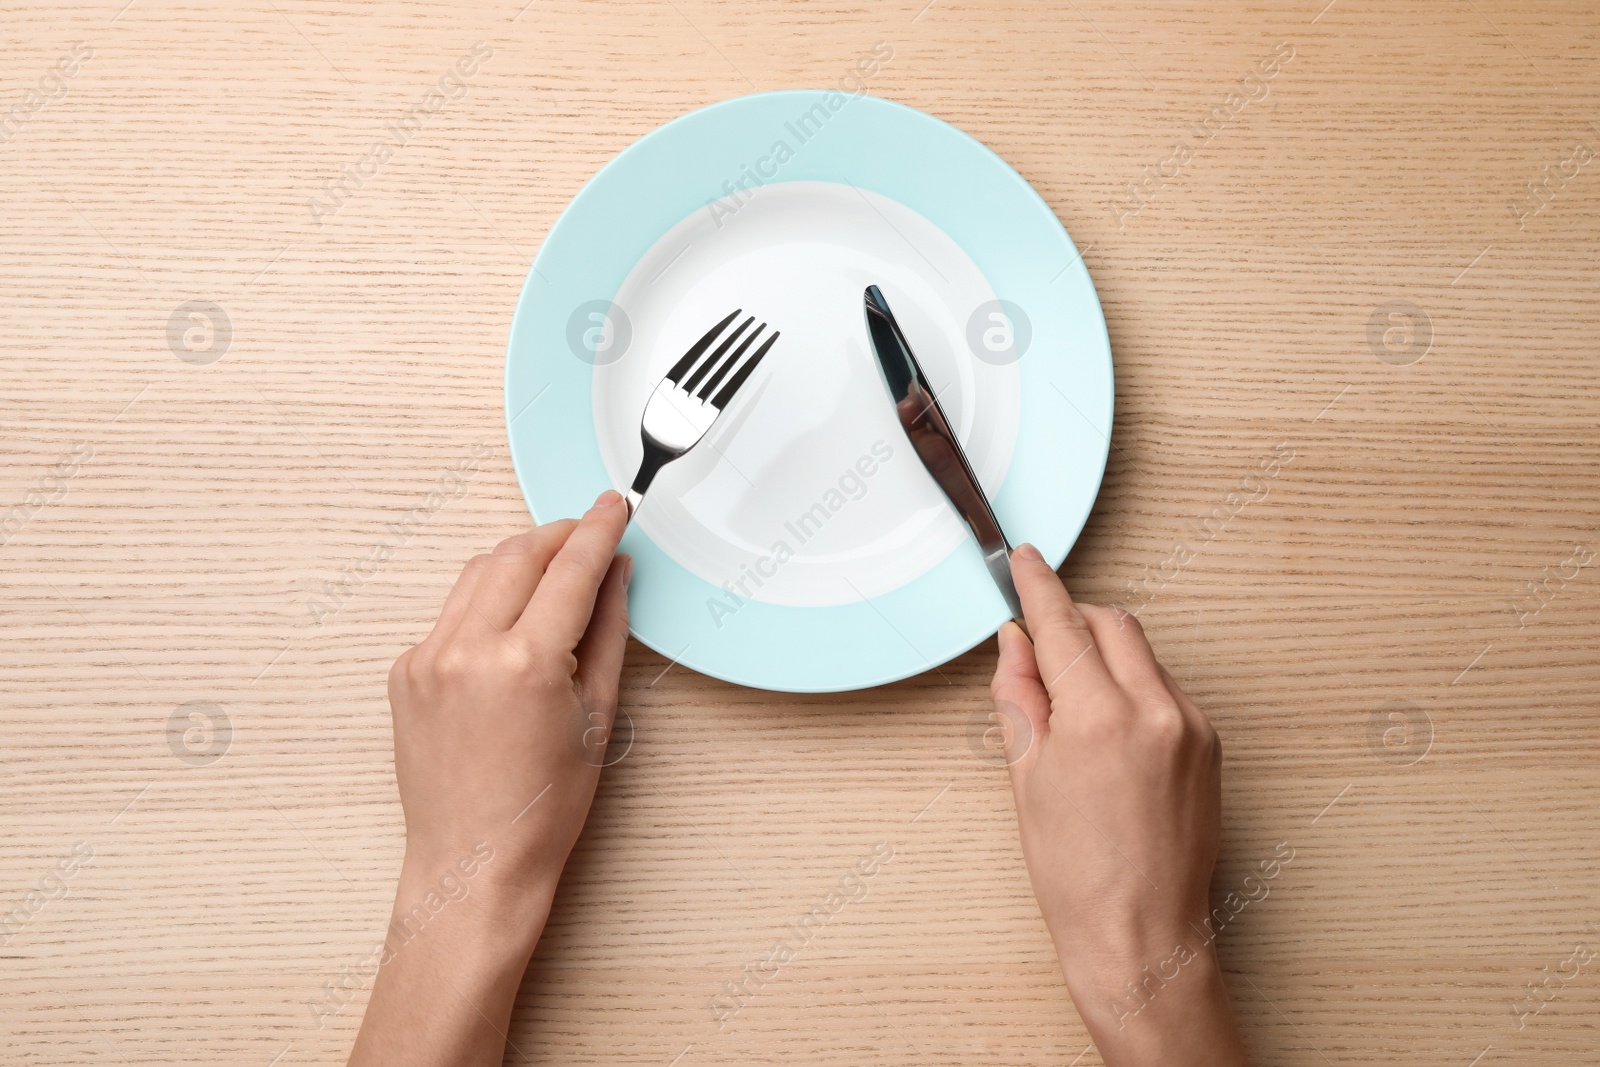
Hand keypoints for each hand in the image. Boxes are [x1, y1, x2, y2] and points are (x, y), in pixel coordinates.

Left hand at [349, 490, 630, 1066]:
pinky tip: (512, 623)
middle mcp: (467, 651)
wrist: (474, 863)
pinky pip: (451, 613)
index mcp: (524, 663)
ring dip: (519, 560)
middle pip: (517, 554)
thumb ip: (606, 634)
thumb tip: (614, 576)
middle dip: (558, 536)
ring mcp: (426, 659)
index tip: (616, 506)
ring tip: (554, 571)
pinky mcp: (405, 672)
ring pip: (477, 573)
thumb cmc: (541, 809)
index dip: (599, 530)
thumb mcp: (596, 717)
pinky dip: (486, 602)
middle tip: (590, 534)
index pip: (570, 569)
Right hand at [990, 544, 1245, 1066]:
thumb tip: (1015, 643)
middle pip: (1112, 623)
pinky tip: (1108, 734)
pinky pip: (1166, 688)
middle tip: (1039, 644)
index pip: (1062, 625)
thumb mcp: (1026, 780)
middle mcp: (1157, 712)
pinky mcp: (1210, 745)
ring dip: (1104, 657)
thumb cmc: (1078, 877)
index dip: (1038, 585)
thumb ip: (1020, 697)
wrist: (1142, 936)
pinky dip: (1133, 689)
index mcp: (1100, 719)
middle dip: (1073, 621)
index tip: (1024, 560)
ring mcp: (1193, 727)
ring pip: (1142, 653)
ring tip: (1072, 709)